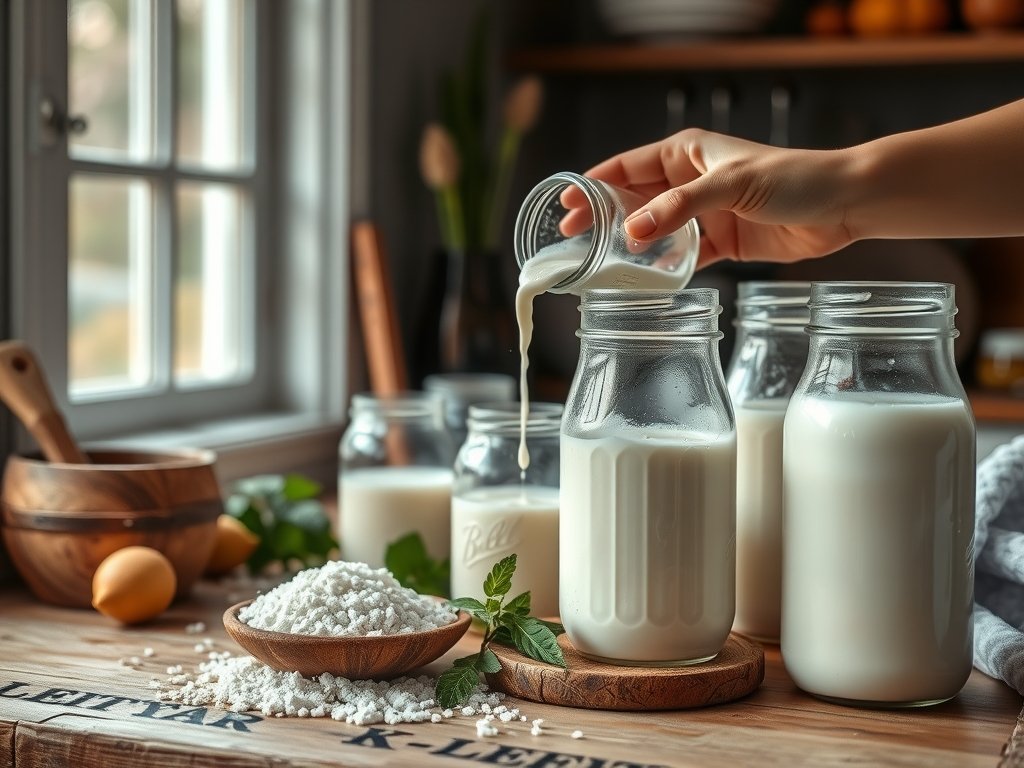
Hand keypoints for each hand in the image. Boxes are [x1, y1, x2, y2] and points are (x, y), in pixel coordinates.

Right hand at [559, 128, 856, 269]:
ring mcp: (704, 214)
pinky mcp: (721, 243)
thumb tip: (634, 233)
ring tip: (598, 262)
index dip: (594, 184)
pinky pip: (681, 256)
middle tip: (572, 238)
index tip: (566, 204)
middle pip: (633, 199)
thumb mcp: (731, 185)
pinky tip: (644, 279)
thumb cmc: (793, 177)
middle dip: (602, 217)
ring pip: (654, 230)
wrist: (842, 205)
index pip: (627, 167)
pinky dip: (663, 267)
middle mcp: (690, 181)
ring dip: (629, 244)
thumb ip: (679, 207)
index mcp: (686, 153)